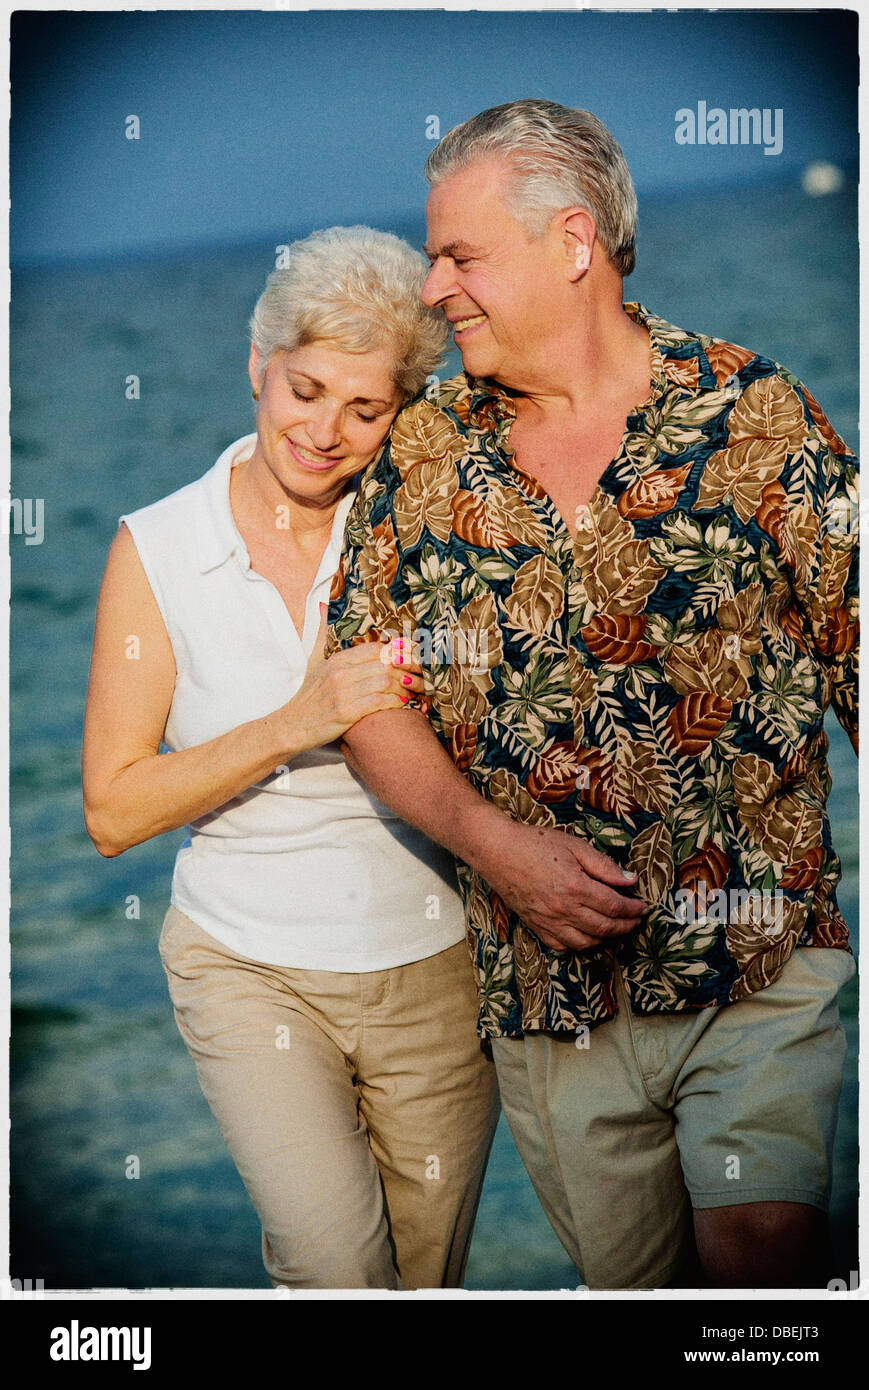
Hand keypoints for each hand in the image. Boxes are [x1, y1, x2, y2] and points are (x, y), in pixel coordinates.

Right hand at [282, 605, 426, 753]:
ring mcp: (341, 693)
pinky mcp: (344, 713)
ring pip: (385, 682)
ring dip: (406, 687)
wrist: (291, 726)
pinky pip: (378, 702)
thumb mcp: (313, 660)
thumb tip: (323, 604)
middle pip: (386, 664)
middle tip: (422, 677)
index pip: (377, 648)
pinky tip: (403, 704)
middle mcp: (339, 673)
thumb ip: (322, 634)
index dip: (401, 652)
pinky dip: (395, 702)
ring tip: (415, 692)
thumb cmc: (308, 695)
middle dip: (410, 670)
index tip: (415, 659)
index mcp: (337, 659)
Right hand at [478, 820, 646, 951]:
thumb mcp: (574, 846)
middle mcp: (563, 909)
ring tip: (617, 929)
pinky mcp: (536, 926)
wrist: (497, 851)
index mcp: (575, 887)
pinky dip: (579, 945)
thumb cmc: (534, 844)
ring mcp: (548, 921)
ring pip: (586, 942)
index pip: (614, 906)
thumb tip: (630, 880)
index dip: (633, 909)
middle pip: (604, 927)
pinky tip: (588, 936)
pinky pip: (562, 946)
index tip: (643, 907)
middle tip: (637, 920)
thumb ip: (604, 865)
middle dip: (626, 926)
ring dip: (606, 939)